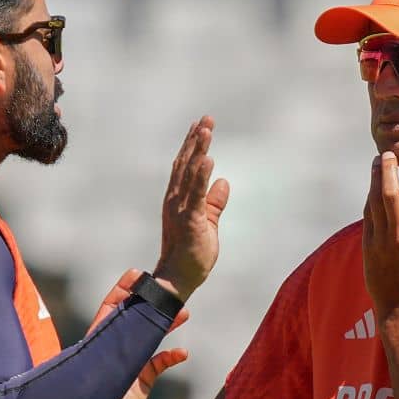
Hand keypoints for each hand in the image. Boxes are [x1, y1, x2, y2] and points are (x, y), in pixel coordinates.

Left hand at [80, 269, 190, 398]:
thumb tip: (111, 312)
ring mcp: (132, 360)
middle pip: (138, 316)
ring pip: (152, 336)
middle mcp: (118, 345)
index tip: (138, 274)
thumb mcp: (96, 363)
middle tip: (170, 290)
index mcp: (101, 336)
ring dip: (167, 324)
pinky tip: (183, 353)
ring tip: (183, 314)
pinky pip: (160, 363)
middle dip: (154, 302)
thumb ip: (105, 340)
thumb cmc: (86, 393)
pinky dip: (172, 356)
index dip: (124, 289)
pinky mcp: (143, 378)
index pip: (113, 305)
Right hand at [153, 116, 229, 302]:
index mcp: (177, 199)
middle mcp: (175, 200)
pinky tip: (208, 159)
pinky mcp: (189, 221)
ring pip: (189, 173)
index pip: (184, 166)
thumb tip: (224, 181)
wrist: (177, 280)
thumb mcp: (208, 222)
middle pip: (185, 163)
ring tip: (206, 129)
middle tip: (207, 118)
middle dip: (196, 139)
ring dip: (198, 150)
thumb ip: (215, 202)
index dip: (192, 144)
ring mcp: (180, 209)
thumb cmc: (190, 254)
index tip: (201, 124)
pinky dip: (201, 176)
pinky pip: (196, 194)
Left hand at [362, 152, 398, 319]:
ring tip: (378, 163)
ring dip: (375, 180)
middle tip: (388, 153)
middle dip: (388, 170)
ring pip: (375, 203)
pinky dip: (369, 199)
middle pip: (391, 194)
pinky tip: (372, 187)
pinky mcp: (368, 247)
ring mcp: (381, 242)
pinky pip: (368, 217)